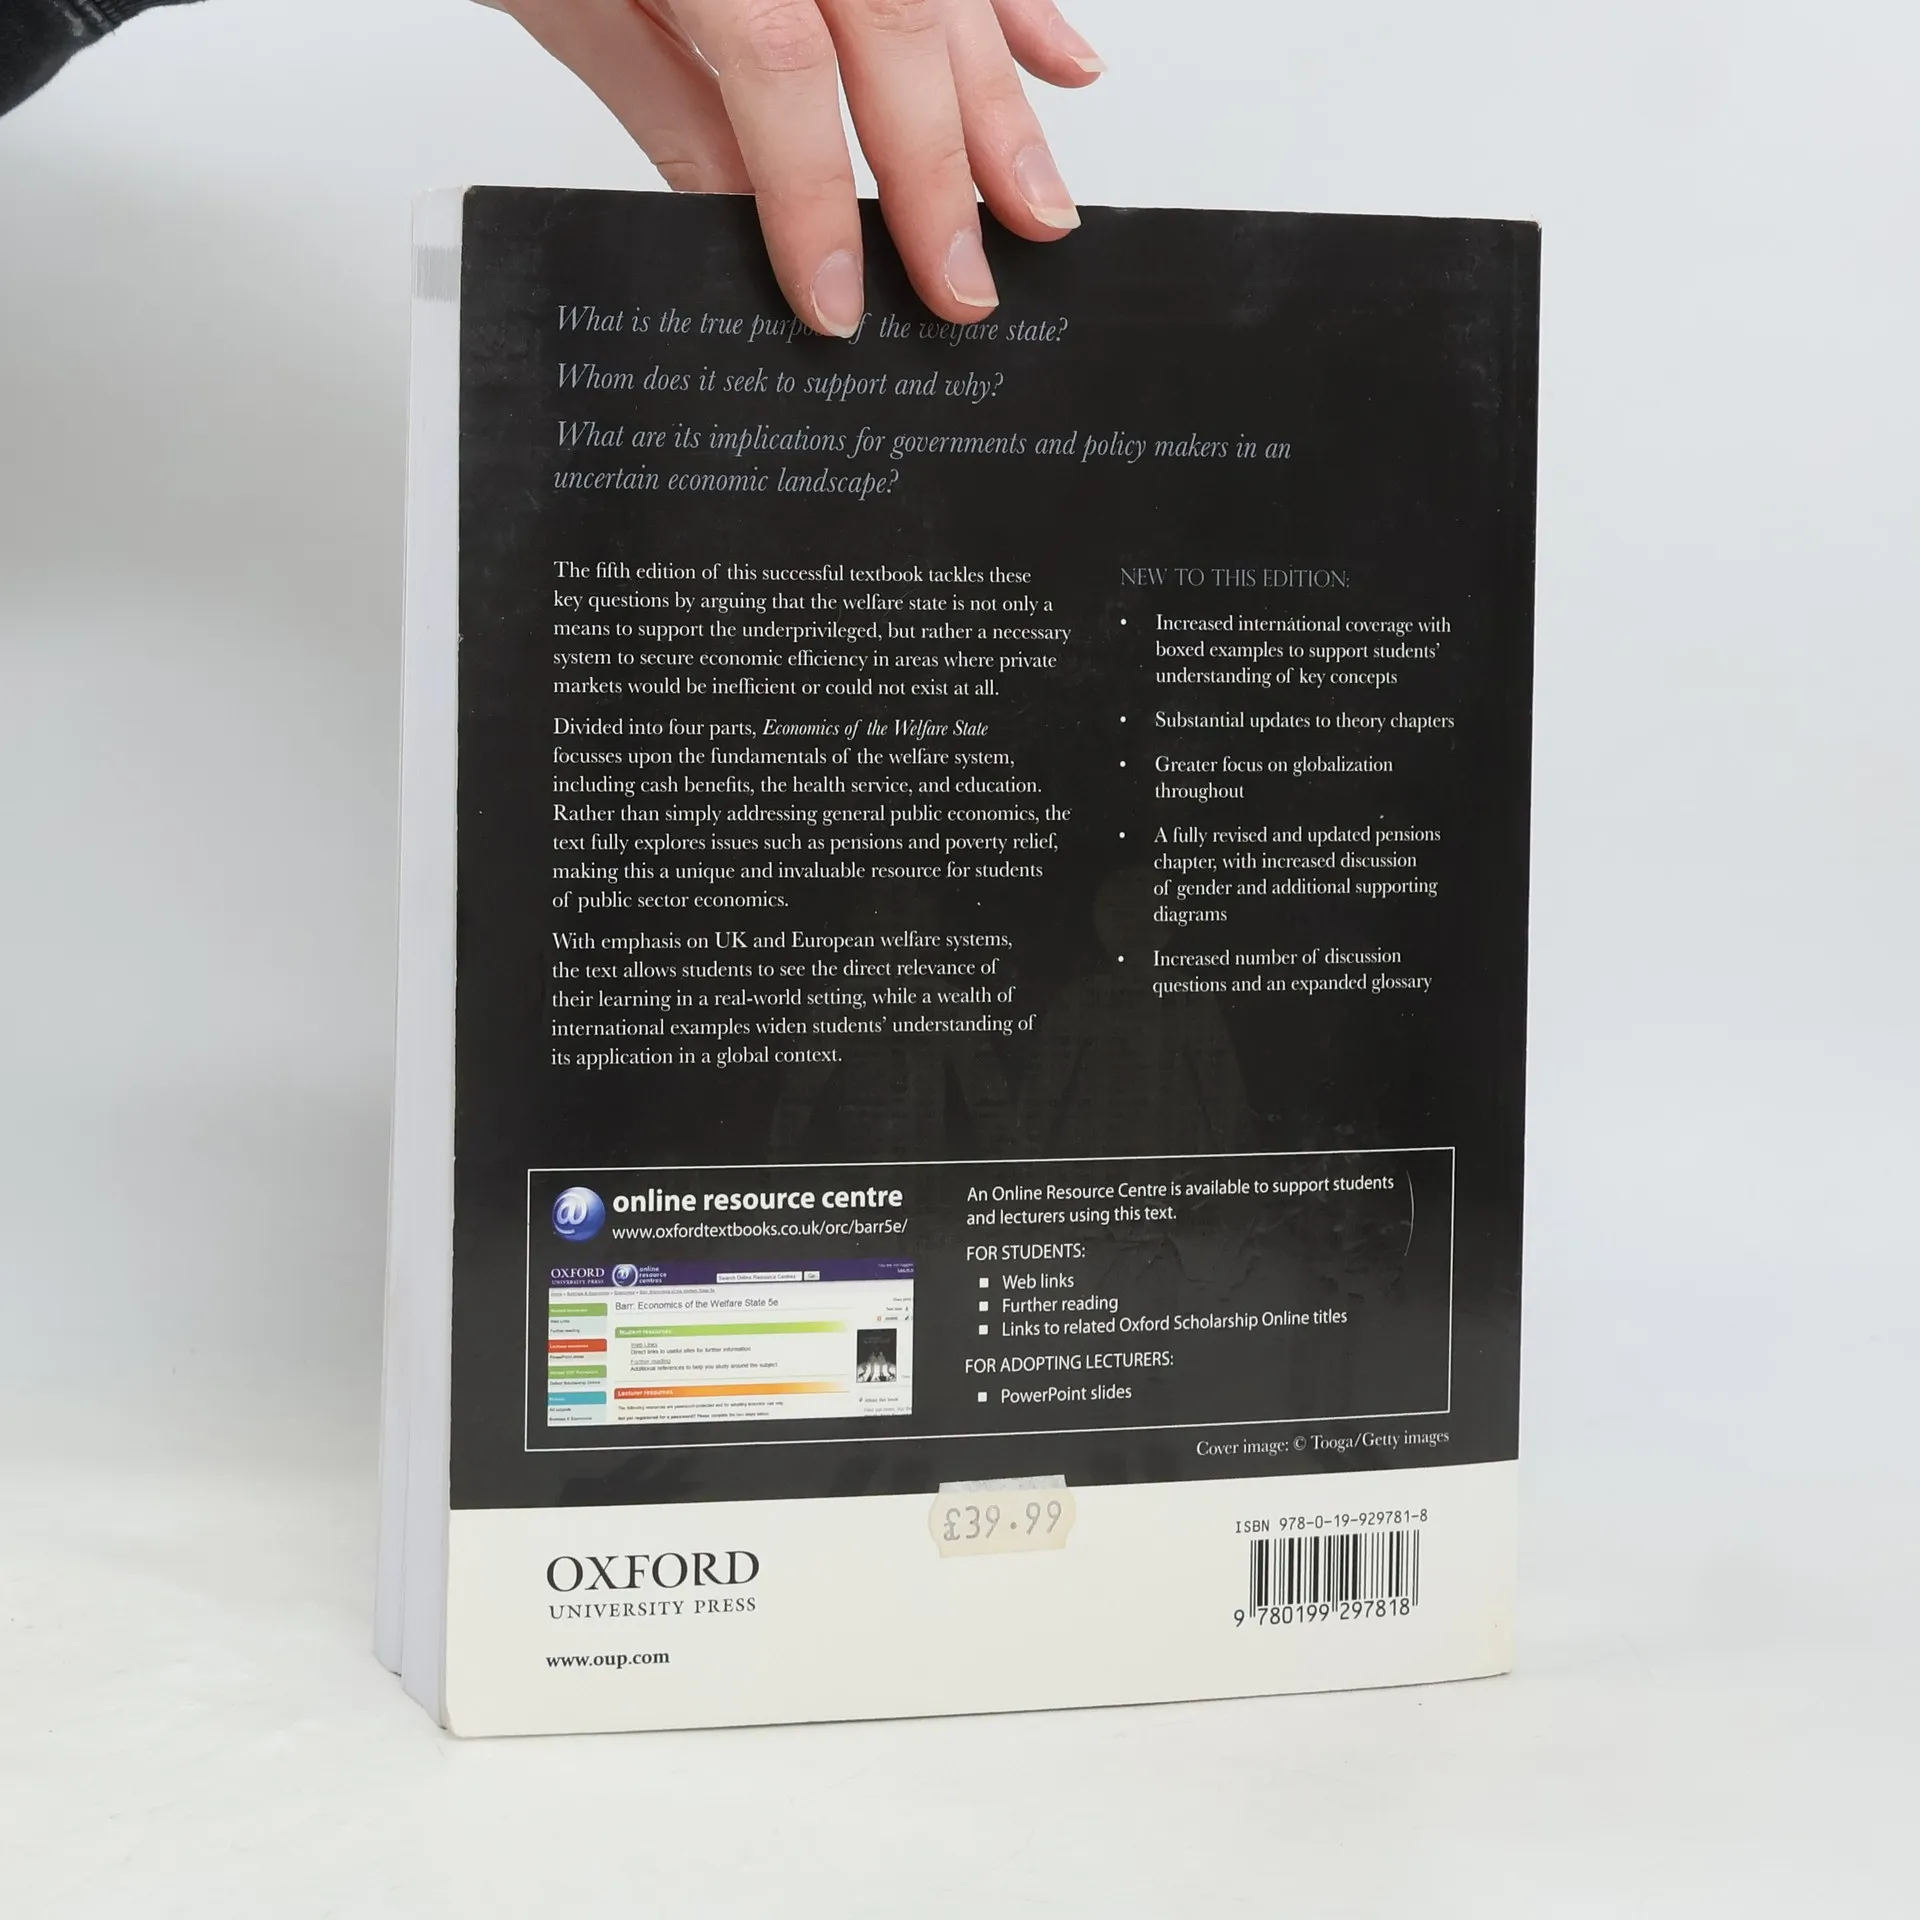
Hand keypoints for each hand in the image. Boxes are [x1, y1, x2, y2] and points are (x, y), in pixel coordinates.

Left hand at [480, 0, 1101, 334]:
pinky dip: (1019, 7)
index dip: (816, 194)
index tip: (834, 299)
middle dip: (943, 174)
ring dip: (1002, 106)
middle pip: (897, 25)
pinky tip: (1061, 68)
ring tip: (1034, 210)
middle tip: (961, 289)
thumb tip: (743, 218)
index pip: (782, 62)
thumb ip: (666, 99)